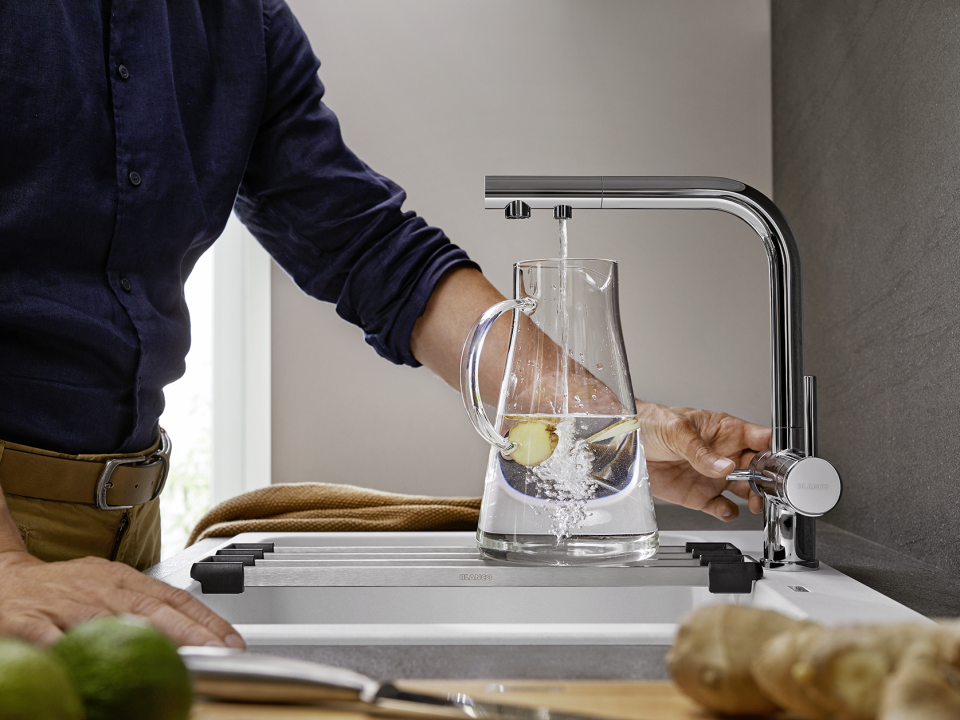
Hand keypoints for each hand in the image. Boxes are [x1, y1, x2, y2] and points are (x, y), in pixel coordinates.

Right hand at [0, 550, 245, 647]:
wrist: (3, 578)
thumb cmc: (62, 590)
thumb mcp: (108, 590)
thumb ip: (143, 610)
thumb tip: (193, 634)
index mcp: (122, 579)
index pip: (174, 598)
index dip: (206, 620)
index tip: (232, 641)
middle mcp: (100, 589)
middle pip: (154, 611)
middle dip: (192, 632)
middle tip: (219, 652)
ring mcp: (65, 605)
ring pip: (111, 623)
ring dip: (146, 643)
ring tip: (178, 660)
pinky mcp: (28, 622)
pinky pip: (53, 640)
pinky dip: (72, 652)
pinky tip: (93, 669)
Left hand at [638, 401, 770, 520]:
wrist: (625, 441)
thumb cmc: (652, 423)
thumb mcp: (677, 430)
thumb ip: (701, 451)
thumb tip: (724, 465)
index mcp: (725, 431)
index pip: (760, 439)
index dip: (775, 450)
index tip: (780, 463)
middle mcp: (723, 454)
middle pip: (758, 468)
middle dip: (767, 479)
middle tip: (768, 488)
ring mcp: (713, 476)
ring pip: (745, 490)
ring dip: (753, 498)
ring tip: (753, 503)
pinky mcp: (699, 495)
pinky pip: (722, 508)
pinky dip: (728, 513)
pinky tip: (726, 510)